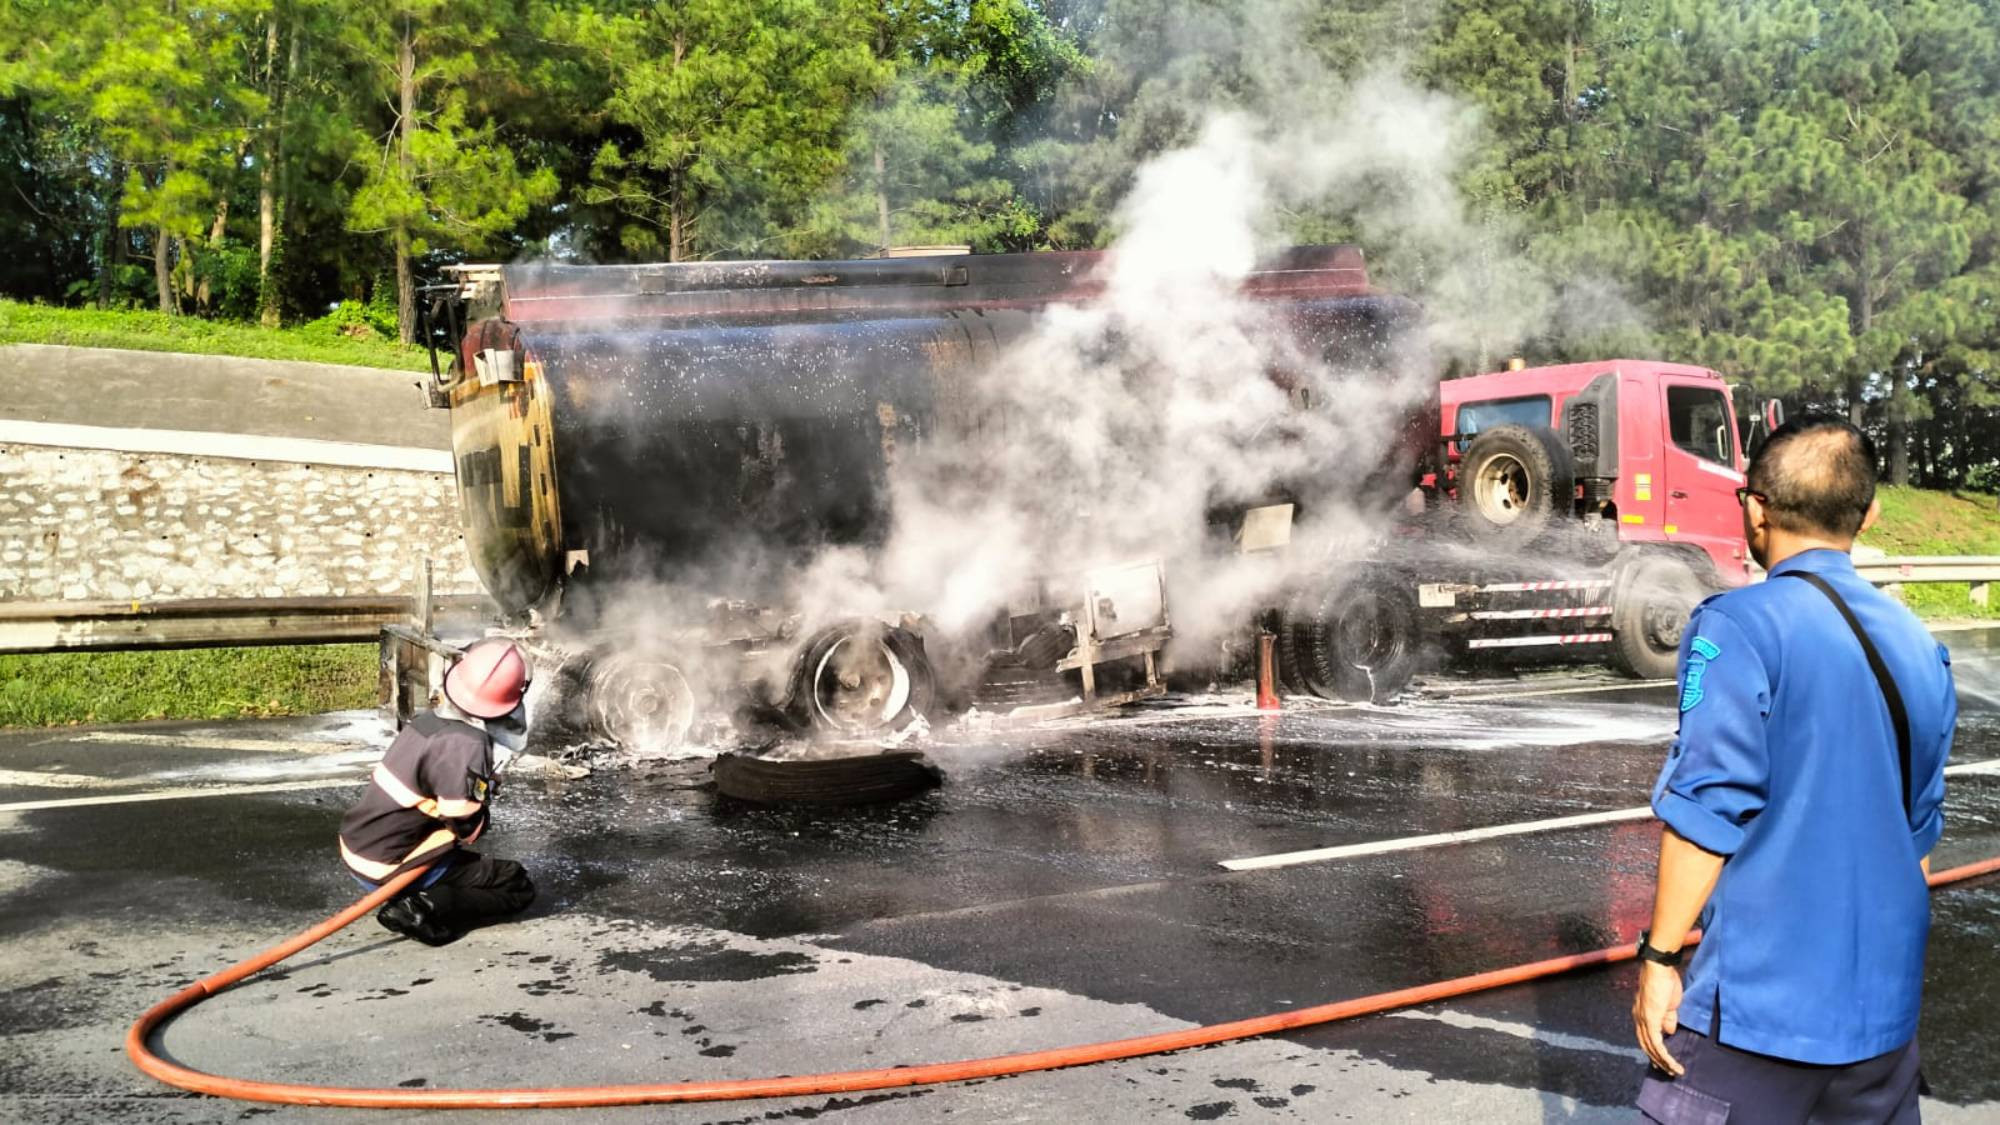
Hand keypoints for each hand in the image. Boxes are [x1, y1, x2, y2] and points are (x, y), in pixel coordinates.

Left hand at [1632, 960, 1683, 1075]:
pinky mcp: (1650, 1020)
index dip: (1653, 1051)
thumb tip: (1669, 1032)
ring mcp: (1643, 1020)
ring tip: (1674, 1071)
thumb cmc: (1665, 982)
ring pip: (1651, 1048)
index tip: (1663, 1061)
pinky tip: (1672, 1064)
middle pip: (1646, 1046)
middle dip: (1658, 1061)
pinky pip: (1656, 1043)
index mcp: (1641, 1014)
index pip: (1645, 1038)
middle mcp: (1638, 1019)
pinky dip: (1664, 1055)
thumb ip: (1668, 1019)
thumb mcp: (1669, 1005)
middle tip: (1669, 1072)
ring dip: (1663, 1062)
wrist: (1659, 968)